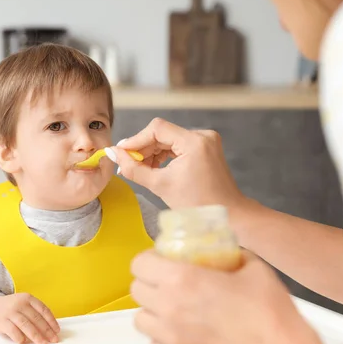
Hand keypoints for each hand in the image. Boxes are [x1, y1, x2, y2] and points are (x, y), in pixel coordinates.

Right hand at [0, 293, 60, 343]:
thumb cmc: (12, 309)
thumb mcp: (24, 304)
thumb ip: (35, 312)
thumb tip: (51, 328)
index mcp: (27, 298)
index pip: (43, 310)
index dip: (51, 321)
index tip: (57, 331)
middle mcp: (19, 304)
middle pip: (36, 319)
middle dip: (47, 331)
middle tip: (53, 340)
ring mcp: (10, 312)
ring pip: (26, 325)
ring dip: (36, 336)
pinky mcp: (1, 322)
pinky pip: (13, 331)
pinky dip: (20, 338)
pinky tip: (24, 342)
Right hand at [110, 118, 244, 208]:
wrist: (228, 215)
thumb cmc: (197, 205)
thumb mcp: (160, 186)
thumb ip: (133, 169)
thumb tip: (114, 154)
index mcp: (194, 142)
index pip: (157, 128)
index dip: (136, 139)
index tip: (121, 152)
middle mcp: (203, 136)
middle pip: (163, 133)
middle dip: (143, 148)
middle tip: (126, 164)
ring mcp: (206, 141)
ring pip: (169, 139)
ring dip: (153, 152)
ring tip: (141, 170)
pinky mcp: (206, 148)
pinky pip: (179, 146)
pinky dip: (165, 155)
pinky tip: (155, 168)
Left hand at [130, 251, 342, 343]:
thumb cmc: (269, 314)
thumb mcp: (253, 268)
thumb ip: (232, 254)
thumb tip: (226, 250)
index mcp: (182, 279)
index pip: (140, 264)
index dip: (149, 259)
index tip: (161, 260)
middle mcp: (169, 308)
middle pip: (136, 290)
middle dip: (149, 282)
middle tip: (167, 281)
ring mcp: (171, 337)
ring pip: (140, 319)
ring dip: (152, 310)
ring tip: (172, 308)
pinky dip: (162, 337)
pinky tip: (182, 331)